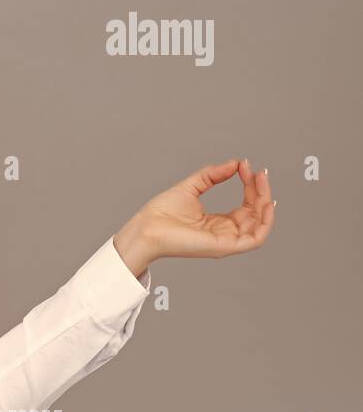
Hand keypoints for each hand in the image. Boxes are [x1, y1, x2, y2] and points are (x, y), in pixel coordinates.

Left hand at [119, 158, 275, 268]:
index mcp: (217, 222)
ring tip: (261, 181)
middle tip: (260, 172)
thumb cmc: (161, 213)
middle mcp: (224, 233)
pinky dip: (266, 222)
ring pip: (259, 225)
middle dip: (261, 192)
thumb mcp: (191, 187)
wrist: (146, 228)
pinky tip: (265, 203)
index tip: (246, 166)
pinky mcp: (224, 247)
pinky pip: (255, 239)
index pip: (245, 205)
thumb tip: (235, 164)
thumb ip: (212, 175)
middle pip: (255, 214)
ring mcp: (225, 241)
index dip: (251, 187)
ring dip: (265, 202)